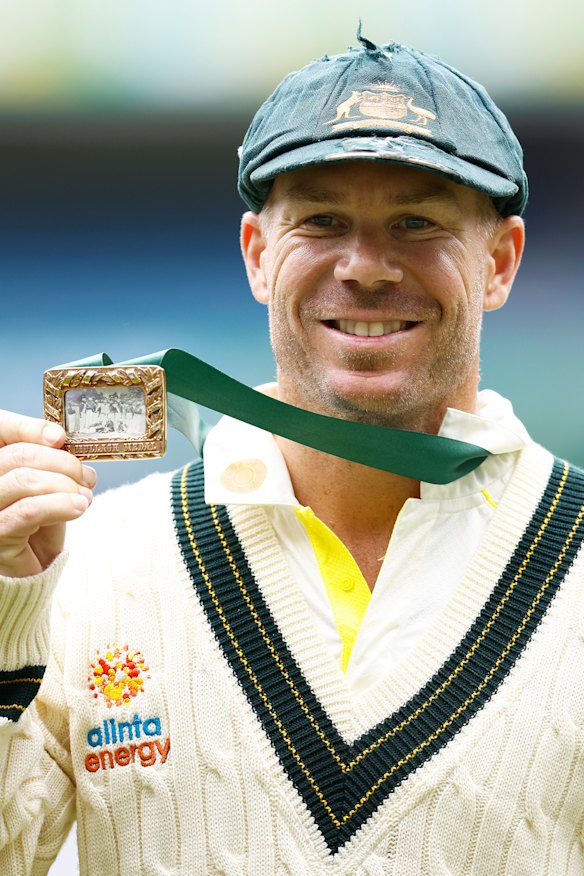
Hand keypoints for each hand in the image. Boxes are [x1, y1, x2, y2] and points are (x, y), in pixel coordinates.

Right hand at [0, 411, 96, 577]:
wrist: (34, 566)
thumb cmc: (40, 520)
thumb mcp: (47, 483)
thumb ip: (49, 460)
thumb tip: (60, 438)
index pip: (1, 429)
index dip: (30, 428)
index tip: (60, 437)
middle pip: (18, 454)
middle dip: (62, 461)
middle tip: (86, 476)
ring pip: (24, 480)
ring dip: (65, 485)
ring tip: (85, 496)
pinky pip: (29, 511)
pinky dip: (60, 505)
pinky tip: (79, 507)